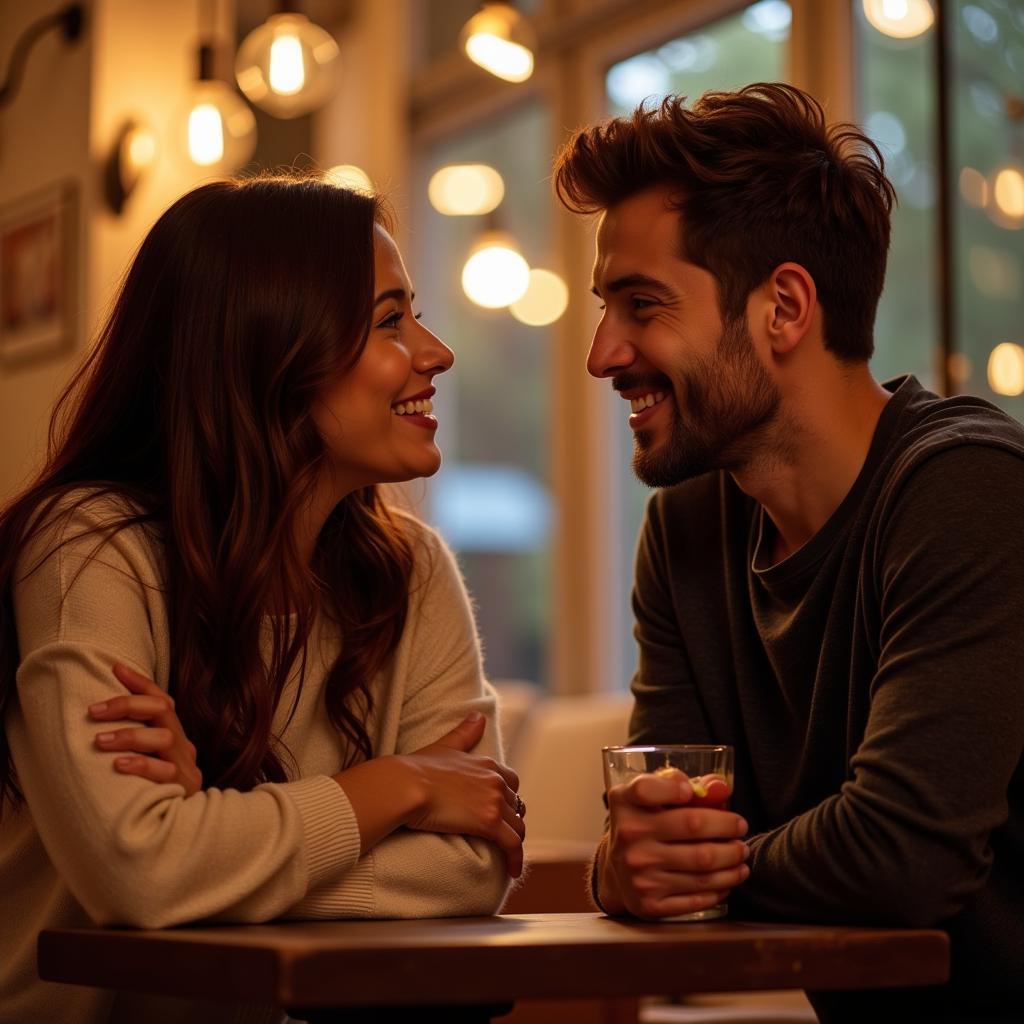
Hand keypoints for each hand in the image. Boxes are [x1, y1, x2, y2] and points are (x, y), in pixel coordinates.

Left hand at [89, 664, 202, 796]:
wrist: (179, 833)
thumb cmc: (151, 794)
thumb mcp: (146, 762)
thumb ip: (133, 742)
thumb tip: (95, 719)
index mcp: (174, 735)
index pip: (161, 700)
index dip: (141, 683)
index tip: (116, 669)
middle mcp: (182, 745)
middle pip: (162, 711)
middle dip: (128, 705)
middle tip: (94, 710)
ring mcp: (185, 765)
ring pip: (163, 738)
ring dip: (130, 736)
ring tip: (100, 741)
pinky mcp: (183, 787)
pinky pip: (164, 771)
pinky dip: (142, 765)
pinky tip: (120, 765)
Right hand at [400, 713, 525, 877]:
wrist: (406, 785)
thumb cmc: (418, 768)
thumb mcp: (446, 746)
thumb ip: (465, 732)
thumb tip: (479, 715)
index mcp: (487, 764)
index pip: (511, 782)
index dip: (508, 798)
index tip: (501, 811)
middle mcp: (496, 780)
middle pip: (517, 805)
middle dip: (512, 820)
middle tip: (502, 837)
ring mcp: (495, 801)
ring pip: (518, 826)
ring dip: (516, 842)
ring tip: (508, 856)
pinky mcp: (490, 822)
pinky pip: (513, 844)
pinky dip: (516, 859)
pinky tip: (513, 871)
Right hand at [600, 768, 748, 918]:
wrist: (617, 874)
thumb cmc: (643, 827)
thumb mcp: (651, 798)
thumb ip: (684, 785)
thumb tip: (720, 787)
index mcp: (625, 804)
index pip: (647, 789)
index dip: (674, 787)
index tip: (693, 791)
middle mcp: (629, 838)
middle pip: (693, 826)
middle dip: (727, 828)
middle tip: (740, 829)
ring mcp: (639, 873)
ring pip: (702, 867)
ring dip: (731, 862)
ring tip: (740, 855)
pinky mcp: (650, 903)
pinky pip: (696, 898)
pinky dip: (719, 888)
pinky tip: (728, 880)